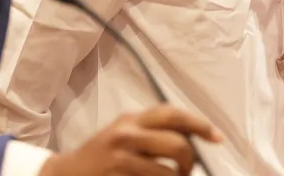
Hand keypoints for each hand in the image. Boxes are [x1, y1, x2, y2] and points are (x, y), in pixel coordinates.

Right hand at [37, 104, 221, 175]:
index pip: (172, 114)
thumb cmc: (101, 157)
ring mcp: (122, 159)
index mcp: (130, 119)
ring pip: (169, 172)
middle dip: (190, 161)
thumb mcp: (123, 134)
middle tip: (187, 171)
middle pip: (177, 144)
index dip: (199, 124)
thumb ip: (150, 131)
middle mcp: (126, 134)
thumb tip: (191, 136)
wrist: (67, 174)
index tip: (217, 137)